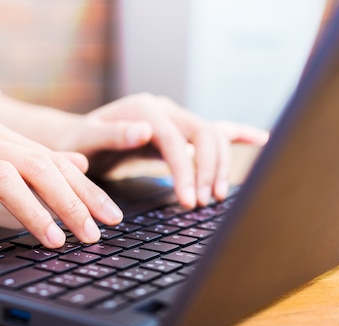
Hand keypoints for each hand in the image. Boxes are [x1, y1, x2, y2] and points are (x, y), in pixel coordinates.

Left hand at [60, 93, 268, 206]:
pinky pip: (213, 131)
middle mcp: (164, 110)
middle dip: (208, 170)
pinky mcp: (180, 130)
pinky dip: (237, 134)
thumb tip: (144, 131)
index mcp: (143, 109)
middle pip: (203, 134)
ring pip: (213, 135)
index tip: (189, 200)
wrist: (78, 138)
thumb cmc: (79, 143)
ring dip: (220, 165)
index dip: (186, 171)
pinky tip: (260, 139)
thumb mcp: (86, 140)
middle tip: (205, 203)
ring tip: (217, 196)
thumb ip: (112, 135)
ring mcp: (175, 118)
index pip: (175, 140)